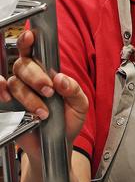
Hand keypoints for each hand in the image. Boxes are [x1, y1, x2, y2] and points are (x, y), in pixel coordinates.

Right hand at [0, 30, 87, 158]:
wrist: (57, 145)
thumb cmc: (68, 121)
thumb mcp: (80, 104)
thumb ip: (74, 90)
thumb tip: (61, 79)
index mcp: (47, 73)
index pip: (35, 52)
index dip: (29, 41)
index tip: (30, 36)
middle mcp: (29, 79)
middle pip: (23, 65)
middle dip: (36, 77)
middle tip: (49, 91)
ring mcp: (17, 92)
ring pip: (15, 82)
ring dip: (29, 96)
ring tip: (43, 112)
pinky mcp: (7, 107)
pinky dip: (1, 91)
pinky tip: (9, 98)